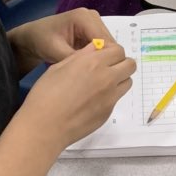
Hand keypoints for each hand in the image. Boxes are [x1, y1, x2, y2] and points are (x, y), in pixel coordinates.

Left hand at [8, 9, 114, 76]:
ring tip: (94, 74)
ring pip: (108, 45)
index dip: (105, 59)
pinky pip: (102, 46)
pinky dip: (98, 57)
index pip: (104, 40)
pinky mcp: (93, 30)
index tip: (101, 78)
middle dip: (104, 60)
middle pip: (109, 42)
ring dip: (102, 59)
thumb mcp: (56, 51)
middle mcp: (93, 17)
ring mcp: (94, 23)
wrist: (32, 37)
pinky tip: (92, 68)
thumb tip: (94, 71)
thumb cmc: (41, 41)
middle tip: (98, 79)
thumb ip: (75, 59)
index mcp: (84, 17)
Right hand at [19, 39, 135, 149]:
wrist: (45, 127)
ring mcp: (110, 97)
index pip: (119, 50)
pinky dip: (109, 96)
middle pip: (130, 65)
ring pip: (127, 82)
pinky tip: (92, 101)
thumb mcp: (59, 67)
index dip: (112, 51)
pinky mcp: (108, 113)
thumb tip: (95, 49)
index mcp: (93, 63)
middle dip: (121, 63)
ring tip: (101, 84)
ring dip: (119, 79)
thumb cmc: (45, 94)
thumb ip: (81, 56)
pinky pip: (116, 98)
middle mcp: (107, 78)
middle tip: (107, 68)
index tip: (103, 55)